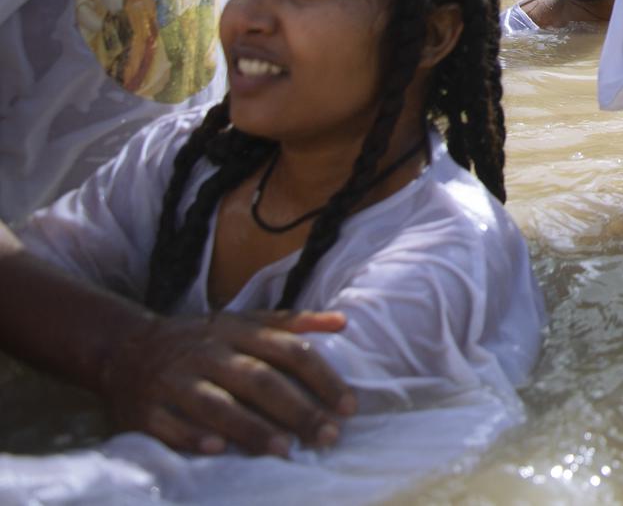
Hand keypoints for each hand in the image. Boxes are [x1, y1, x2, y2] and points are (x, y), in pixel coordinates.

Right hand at [99, 310, 354, 456]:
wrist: (125, 348)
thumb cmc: (200, 340)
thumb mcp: (243, 322)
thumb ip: (291, 323)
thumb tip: (342, 321)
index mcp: (237, 331)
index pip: (290, 351)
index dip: (323, 378)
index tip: (349, 406)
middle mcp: (208, 353)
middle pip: (260, 380)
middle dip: (298, 409)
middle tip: (328, 435)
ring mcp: (175, 381)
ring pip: (217, 404)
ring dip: (252, 427)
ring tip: (285, 449)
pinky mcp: (145, 409)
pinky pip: (171, 425)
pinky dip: (193, 437)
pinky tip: (218, 450)